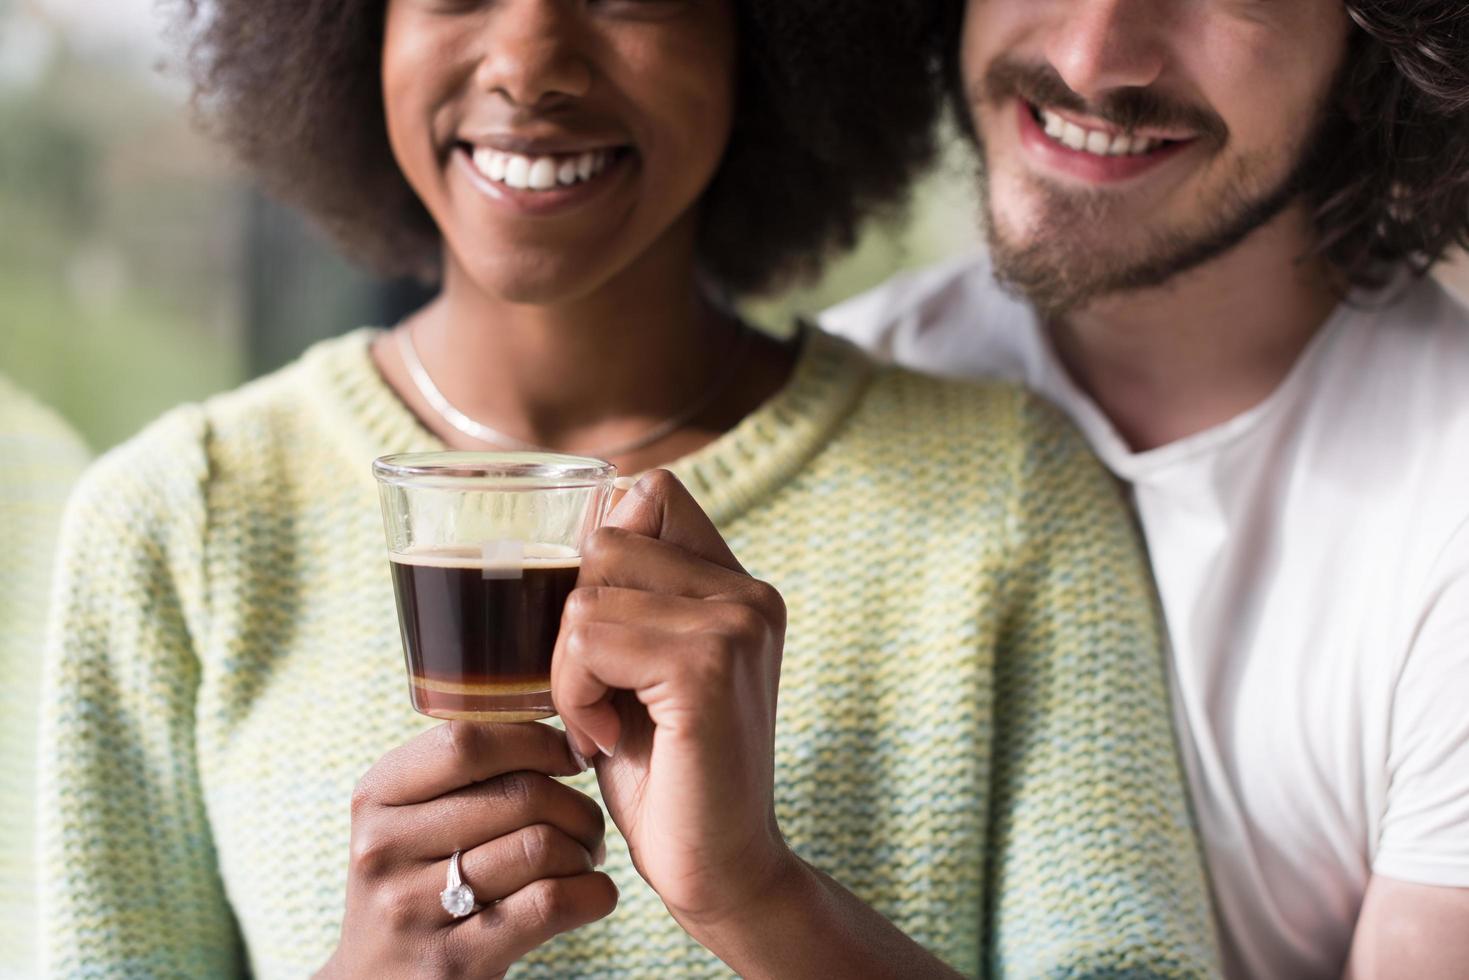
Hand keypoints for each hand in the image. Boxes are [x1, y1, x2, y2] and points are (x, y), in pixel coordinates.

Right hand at [317, 722, 616, 978]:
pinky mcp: (452, 963)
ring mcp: (412, 909)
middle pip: (519, 794)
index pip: (467, 741)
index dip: (536, 740)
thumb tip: (559, 718)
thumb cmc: (415, 886)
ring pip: (540, 846)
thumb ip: (459, 772)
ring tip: (584, 860)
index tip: (569, 757)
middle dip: (576, 803)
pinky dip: (593, 893)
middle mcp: (383, 848)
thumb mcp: (407, 822)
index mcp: (375, 797)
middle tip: (589, 824)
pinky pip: (550, 904)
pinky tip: (593, 894)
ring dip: (585, 851)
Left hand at [551, 470, 794, 930]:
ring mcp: (735, 625)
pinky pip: (587, 637)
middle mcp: (749, 594)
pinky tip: (608, 740)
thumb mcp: (641, 668)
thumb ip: (629, 594)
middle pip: (605, 540)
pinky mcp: (707, 667)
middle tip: (599, 696)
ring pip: (586, 591)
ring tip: (604, 722)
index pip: (653, 493)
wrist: (719, 869)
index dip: (604, 549)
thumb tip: (588, 518)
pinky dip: (574, 694)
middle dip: (573, 621)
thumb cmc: (667, 773)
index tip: (603, 635)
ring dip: (567, 667)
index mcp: (740, 587)